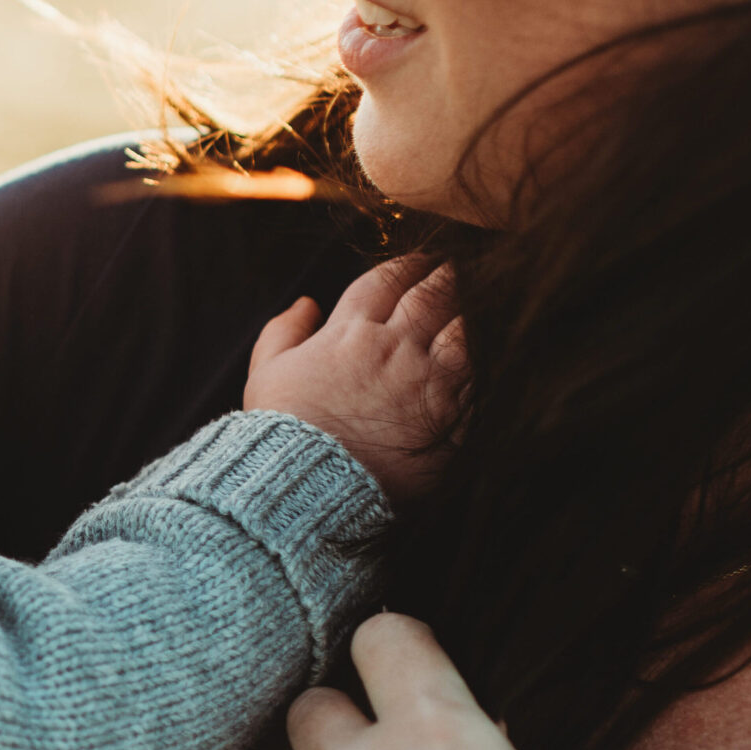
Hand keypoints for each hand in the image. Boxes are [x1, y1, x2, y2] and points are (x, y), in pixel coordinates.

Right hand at [243, 257, 463, 496]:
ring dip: (470, 314)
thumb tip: (306, 303)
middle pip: (432, 296)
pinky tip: (483, 356)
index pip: (386, 281)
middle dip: (446, 276)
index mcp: (349, 332)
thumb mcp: (266, 372)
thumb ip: (284, 330)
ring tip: (473, 307)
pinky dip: (483, 362)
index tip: (418, 262)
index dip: (406, 264)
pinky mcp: (452, 421)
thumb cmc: (283, 430)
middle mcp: (395, 349)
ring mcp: (428, 384)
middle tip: (454, 269)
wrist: (310, 487)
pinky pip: (480, 380)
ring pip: (465, 331)